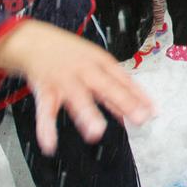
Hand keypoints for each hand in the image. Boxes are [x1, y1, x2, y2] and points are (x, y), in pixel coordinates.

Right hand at [0, 20, 154, 155]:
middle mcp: (85, 71)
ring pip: (77, 98)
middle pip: (106, 87)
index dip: (139, 94)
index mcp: (100, 62)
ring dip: (87, 114)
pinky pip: (45, 111)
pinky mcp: (45, 90)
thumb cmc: (70, 54)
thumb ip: (114, 88)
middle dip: (124, 102)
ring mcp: (65, 80)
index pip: (124, 79)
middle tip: (139, 118)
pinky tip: (50, 145)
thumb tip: (136, 108)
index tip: (153, 111)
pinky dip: (46, 128)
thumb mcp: (95, 63)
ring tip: (96, 132)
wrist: (33, 41)